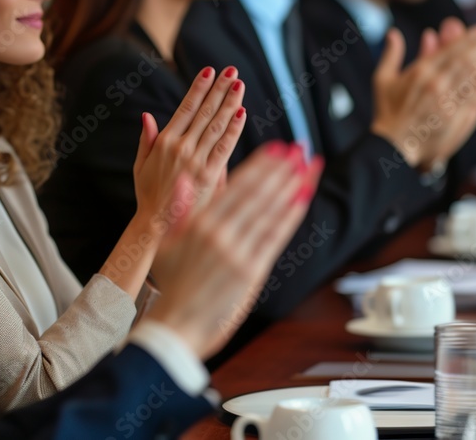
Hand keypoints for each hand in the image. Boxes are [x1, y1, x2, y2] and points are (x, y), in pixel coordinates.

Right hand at [132, 66, 245, 234]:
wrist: (156, 227)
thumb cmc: (148, 197)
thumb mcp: (140, 166)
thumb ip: (146, 140)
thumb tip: (147, 115)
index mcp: (163, 142)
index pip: (185, 108)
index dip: (198, 88)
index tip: (209, 71)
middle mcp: (180, 148)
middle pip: (204, 112)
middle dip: (219, 89)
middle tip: (232, 70)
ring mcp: (195, 161)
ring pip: (216, 126)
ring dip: (229, 103)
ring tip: (239, 85)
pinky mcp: (209, 176)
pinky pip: (224, 148)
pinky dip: (233, 130)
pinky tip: (242, 113)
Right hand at [145, 142, 322, 359]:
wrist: (176, 328)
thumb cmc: (171, 286)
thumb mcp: (166, 245)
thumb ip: (178, 211)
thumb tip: (182, 179)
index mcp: (199, 224)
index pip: (237, 186)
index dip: (260, 165)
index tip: (277, 148)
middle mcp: (220, 234)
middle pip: (258, 194)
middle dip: (282, 169)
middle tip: (301, 149)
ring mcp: (237, 253)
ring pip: (270, 211)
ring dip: (292, 186)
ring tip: (309, 167)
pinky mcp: (250, 273)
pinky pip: (274, 238)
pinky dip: (290, 216)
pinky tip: (302, 198)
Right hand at [371, 22, 475, 169]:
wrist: (394, 146)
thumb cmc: (389, 113)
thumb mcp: (383, 80)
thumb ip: (391, 55)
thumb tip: (393, 33)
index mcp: (420, 72)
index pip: (451, 49)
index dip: (470, 38)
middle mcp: (436, 83)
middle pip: (467, 58)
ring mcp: (448, 101)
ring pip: (475, 75)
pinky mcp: (457, 117)